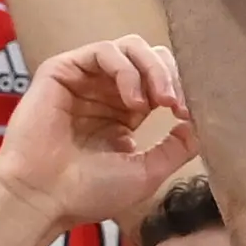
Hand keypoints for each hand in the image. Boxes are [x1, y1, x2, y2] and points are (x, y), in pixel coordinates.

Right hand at [0, 33, 194, 233]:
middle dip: (171, 75)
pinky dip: (126, 70)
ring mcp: (85, 80)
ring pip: (131, 47)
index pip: (163, 81)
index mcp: (126, 113)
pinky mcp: (64, 70)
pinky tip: (133, 100)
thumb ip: (177, 147)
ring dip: (153, 70)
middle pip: (150, 58)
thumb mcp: (148, 172)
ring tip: (159, 102)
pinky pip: (104, 51)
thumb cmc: (88, 192)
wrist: (44, 198)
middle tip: (176, 105)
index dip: (183, 90)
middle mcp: (106, 92)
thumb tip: (201, 125)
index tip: (191, 115)